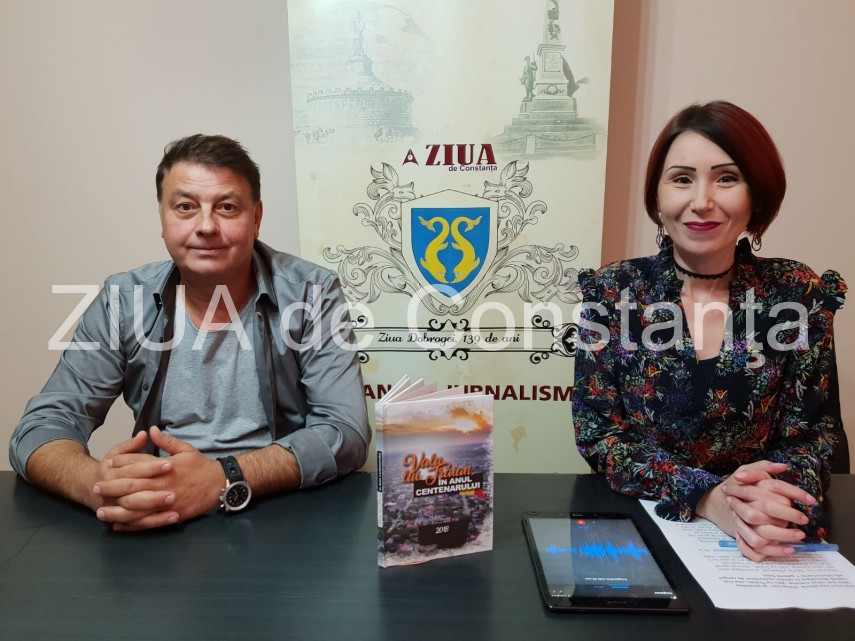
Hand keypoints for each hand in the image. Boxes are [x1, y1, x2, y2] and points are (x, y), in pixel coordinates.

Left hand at [98, 427, 223, 531]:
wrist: (218, 485)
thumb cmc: (201, 466)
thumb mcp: (185, 449)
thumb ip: (166, 441)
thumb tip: (151, 430)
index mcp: (164, 467)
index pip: (137, 464)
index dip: (121, 463)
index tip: (108, 463)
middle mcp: (162, 485)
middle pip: (131, 486)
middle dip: (111, 487)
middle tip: (96, 488)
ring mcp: (164, 502)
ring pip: (135, 508)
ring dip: (116, 510)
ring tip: (101, 511)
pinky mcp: (169, 515)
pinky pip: (146, 522)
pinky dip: (131, 525)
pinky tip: (119, 526)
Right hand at [719, 462, 815, 560]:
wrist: (715, 502)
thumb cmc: (738, 487)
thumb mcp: (747, 471)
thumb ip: (764, 466)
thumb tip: (784, 466)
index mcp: (749, 487)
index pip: (775, 487)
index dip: (795, 493)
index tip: (811, 500)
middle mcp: (744, 505)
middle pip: (766, 509)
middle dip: (789, 516)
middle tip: (805, 520)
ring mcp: (740, 523)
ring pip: (759, 533)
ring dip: (782, 536)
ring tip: (799, 538)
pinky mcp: (740, 536)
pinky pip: (753, 549)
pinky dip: (771, 552)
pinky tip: (787, 550)